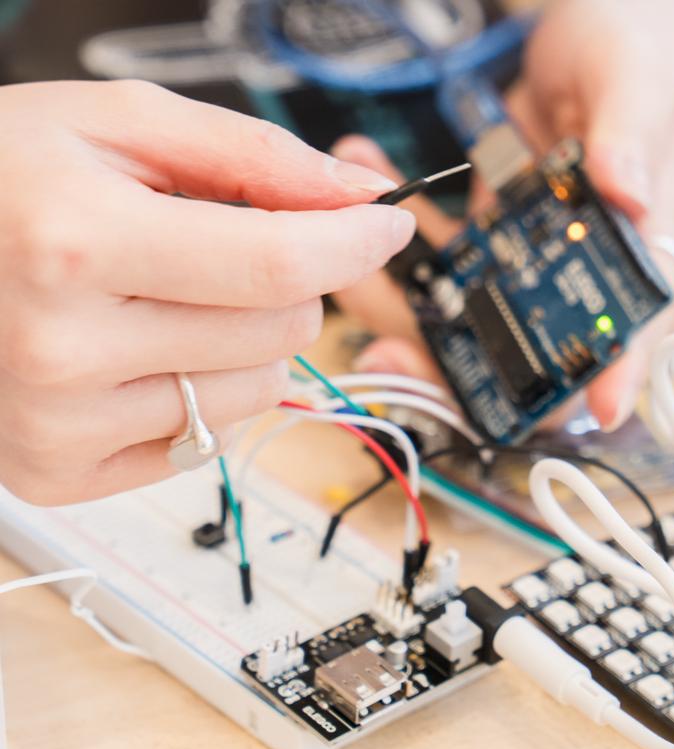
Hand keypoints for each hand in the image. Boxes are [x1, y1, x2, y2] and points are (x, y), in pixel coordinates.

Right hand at [0, 80, 414, 504]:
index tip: (385, 225)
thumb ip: (248, 155)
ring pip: (256, 391)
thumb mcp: (112, 125)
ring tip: (164, 301)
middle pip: (281, 331)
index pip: (277, 263)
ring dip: (243, 342)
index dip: (353, 242)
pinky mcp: (62, 471)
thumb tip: (356, 193)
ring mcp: (62, 423)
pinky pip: (208, 441)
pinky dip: (200, 395)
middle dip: (283, 283)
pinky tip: (138, 356)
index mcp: (74, 242)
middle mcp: (65, 347)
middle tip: (216, 251)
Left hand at [335, 0, 673, 430]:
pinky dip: (392, 232)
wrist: (593, 35)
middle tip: (385, 351)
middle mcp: (579, 274)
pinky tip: (366, 169)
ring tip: (343, 249)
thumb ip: (634, 132)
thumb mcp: (642, 81)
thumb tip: (625, 189)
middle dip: (453, 367)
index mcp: (641, 251)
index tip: (580, 414)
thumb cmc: (639, 54)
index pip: (633, 334)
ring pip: (465, 315)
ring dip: (396, 298)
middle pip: (527, 351)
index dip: (610, 380)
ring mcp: (527, 261)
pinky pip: (436, 255)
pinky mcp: (486, 236)